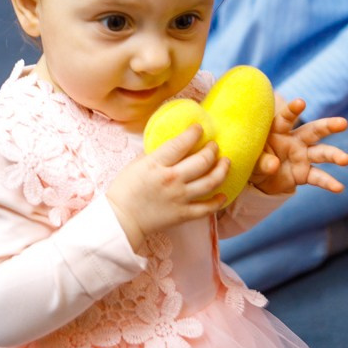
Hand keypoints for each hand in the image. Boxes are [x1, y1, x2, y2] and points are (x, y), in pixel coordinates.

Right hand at [106, 125, 230, 249]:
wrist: (121, 219)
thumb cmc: (124, 190)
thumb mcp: (136, 164)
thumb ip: (155, 153)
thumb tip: (171, 144)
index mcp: (156, 164)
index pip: (181, 143)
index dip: (194, 133)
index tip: (199, 128)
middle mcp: (171, 179)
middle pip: (202, 161)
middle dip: (212, 150)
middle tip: (214, 146)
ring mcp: (179, 198)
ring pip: (210, 182)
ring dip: (222, 170)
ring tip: (226, 162)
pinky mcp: (183, 214)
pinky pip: (207, 208)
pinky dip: (218, 201)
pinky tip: (223, 194)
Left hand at [250, 97, 347, 196]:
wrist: (260, 179)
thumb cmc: (255, 160)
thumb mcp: (252, 161)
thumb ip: (262, 162)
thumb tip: (274, 165)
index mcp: (278, 130)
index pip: (286, 118)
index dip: (293, 110)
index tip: (300, 103)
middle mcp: (295, 141)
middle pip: (313, 131)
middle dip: (328, 126)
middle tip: (343, 123)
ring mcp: (303, 157)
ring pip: (321, 153)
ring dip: (334, 155)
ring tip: (346, 159)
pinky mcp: (305, 174)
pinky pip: (318, 177)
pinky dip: (328, 183)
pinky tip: (339, 188)